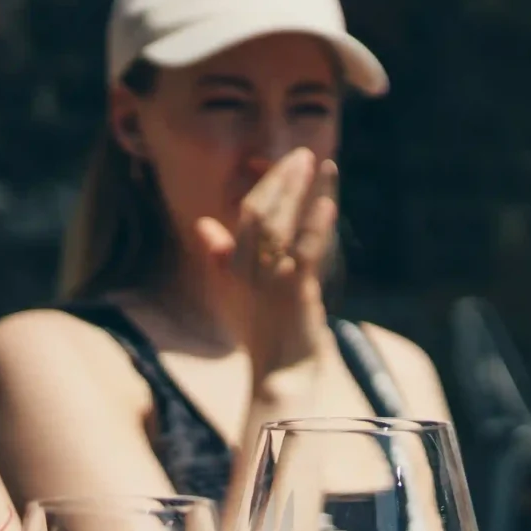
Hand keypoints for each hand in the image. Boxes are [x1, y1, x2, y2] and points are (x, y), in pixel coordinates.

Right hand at [192, 149, 337, 379]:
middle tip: (302, 153)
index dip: (268, 185)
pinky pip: (303, 255)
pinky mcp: (295, 296)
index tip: (288, 161)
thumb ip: (221, 256)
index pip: (248, 214)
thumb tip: (203, 225)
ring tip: (316, 163)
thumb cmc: (263, 334)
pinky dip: (315, 226)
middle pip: (259, 213)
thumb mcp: (238, 291)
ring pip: (280, 227)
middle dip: (281, 179)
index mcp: (235, 265)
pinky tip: (327, 204)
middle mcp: (247, 269)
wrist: (280, 377)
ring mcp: (270, 282)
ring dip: (299, 192)